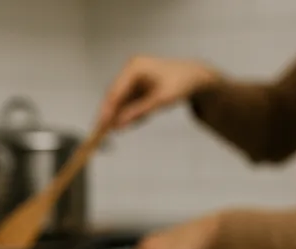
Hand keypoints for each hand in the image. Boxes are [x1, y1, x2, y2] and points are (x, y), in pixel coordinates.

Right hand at [97, 56, 220, 129]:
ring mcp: (132, 77)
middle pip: (114, 96)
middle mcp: (130, 70)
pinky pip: (129, 102)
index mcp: (134, 67)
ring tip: (142, 118)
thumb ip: (138, 112)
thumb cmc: (181, 84)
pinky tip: (147, 113)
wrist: (195, 77)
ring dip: (125, 115)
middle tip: (103, 134)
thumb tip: (118, 125)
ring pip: (121, 101)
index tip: (100, 127)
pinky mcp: (136, 85)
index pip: (115, 92)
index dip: (106, 110)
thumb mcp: (160, 100)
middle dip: (112, 116)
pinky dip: (134, 112)